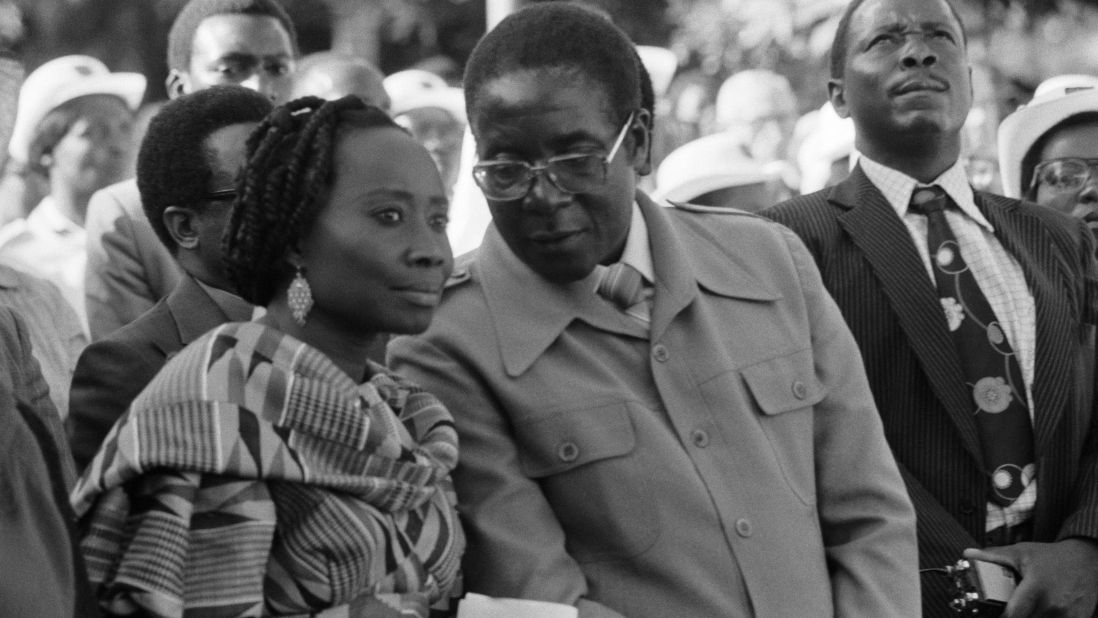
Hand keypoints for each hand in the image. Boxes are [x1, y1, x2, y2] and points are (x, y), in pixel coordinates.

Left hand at [963, 538, 1097, 616]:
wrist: (1086, 561)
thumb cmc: (1052, 557)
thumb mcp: (1021, 552)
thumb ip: (993, 557)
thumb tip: (967, 554)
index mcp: (1036, 588)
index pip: (1013, 615)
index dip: (1002, 617)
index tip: (991, 614)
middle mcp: (1054, 606)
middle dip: (1015, 616)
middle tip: (1008, 609)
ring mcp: (1068, 617)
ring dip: (1030, 617)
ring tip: (1026, 607)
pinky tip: (1040, 611)